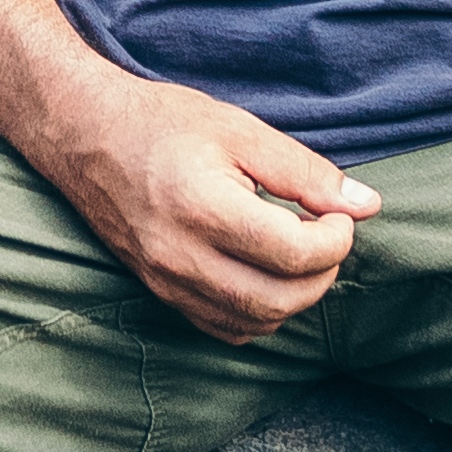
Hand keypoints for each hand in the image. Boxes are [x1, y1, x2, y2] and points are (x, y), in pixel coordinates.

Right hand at [24, 70, 377, 343]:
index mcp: (201, 205)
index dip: (335, 239)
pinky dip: (260, 311)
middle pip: (279, 299)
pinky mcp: (160, 293)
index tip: (338, 213)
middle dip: (323, 274)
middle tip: (327, 234)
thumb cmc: (162, 123)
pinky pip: (226, 328)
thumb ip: (304, 171)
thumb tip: (366, 205)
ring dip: (294, 296)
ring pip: (256, 322)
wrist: (85, 136)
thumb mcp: (239, 129)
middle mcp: (179, 254)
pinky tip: (264, 271)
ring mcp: (166, 281)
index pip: (293, 253)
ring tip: (295, 249)